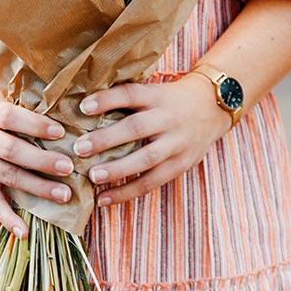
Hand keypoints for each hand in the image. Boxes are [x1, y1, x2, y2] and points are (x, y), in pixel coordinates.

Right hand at [0, 87, 74, 237]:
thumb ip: (21, 105)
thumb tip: (62, 110)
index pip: (11, 117)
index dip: (35, 125)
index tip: (60, 132)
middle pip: (11, 151)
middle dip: (42, 161)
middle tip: (69, 167)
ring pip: (7, 176)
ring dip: (36, 188)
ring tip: (63, 195)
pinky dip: (7, 218)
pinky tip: (24, 232)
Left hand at [74, 76, 231, 206]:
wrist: (211, 108)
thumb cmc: (169, 100)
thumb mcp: (152, 91)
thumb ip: (125, 99)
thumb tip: (80, 106)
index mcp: (156, 96)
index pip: (130, 94)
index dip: (107, 100)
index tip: (83, 107)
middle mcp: (168, 119)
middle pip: (136, 128)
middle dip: (106, 139)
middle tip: (79, 148)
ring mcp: (176, 143)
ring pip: (146, 159)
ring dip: (117, 170)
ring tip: (92, 177)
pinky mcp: (180, 165)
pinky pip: (152, 182)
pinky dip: (127, 192)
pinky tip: (104, 199)